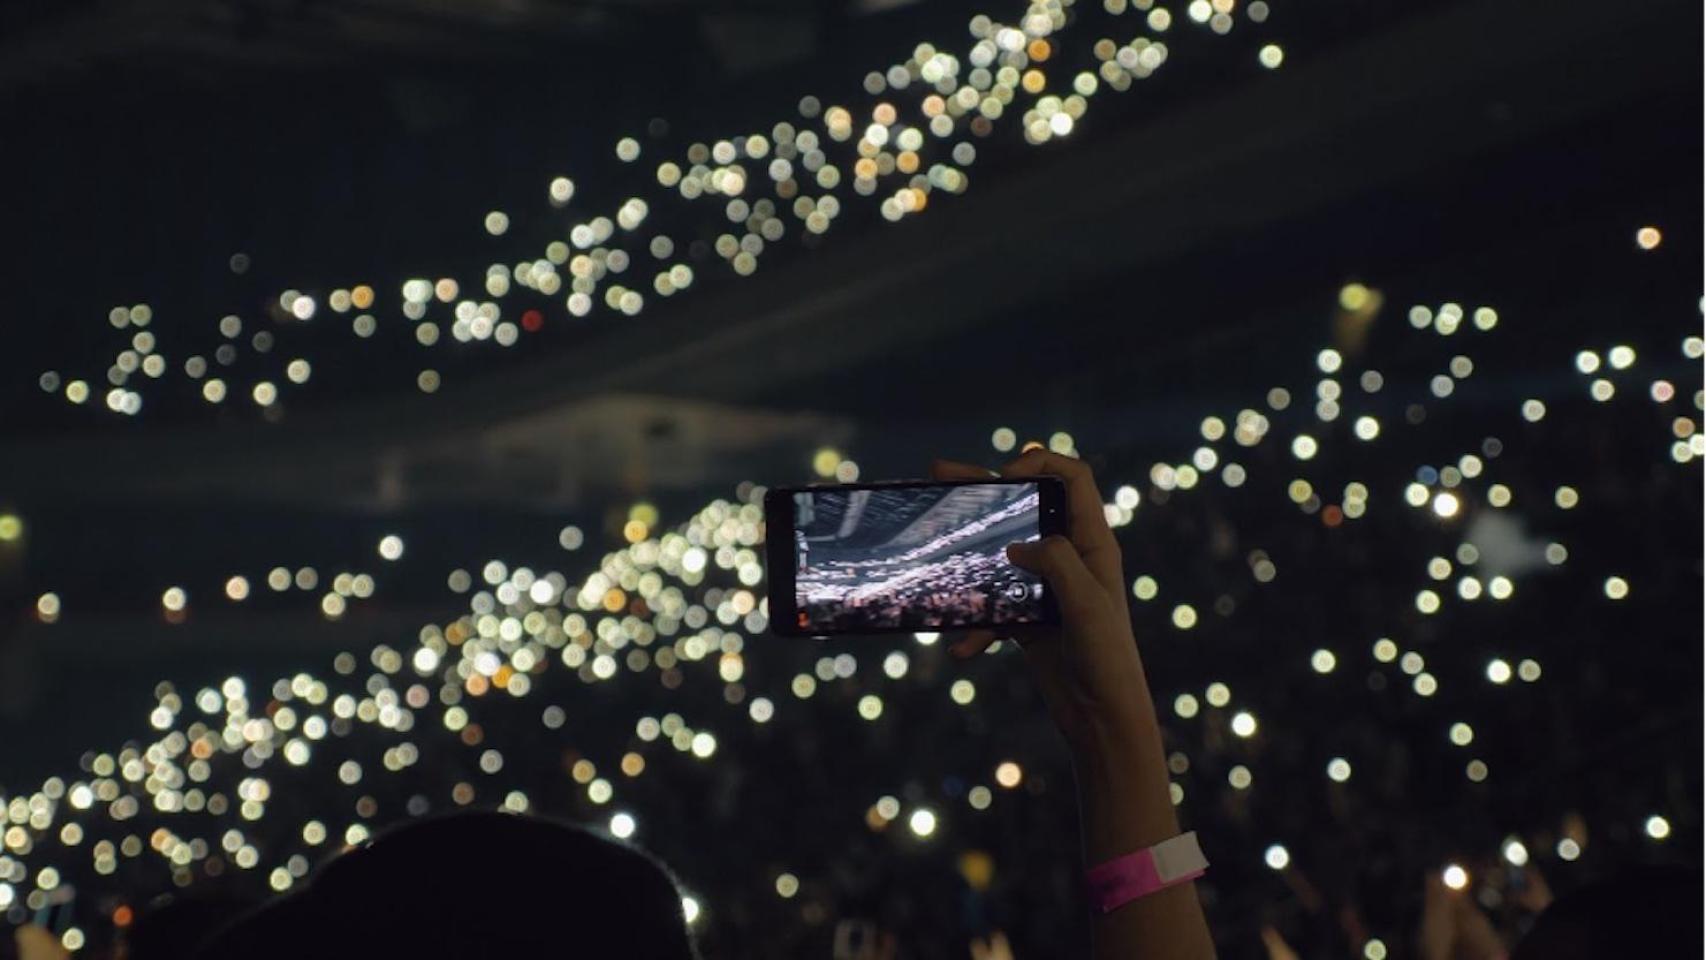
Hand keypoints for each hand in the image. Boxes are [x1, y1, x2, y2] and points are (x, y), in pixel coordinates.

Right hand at [932, 450, 1154, 754]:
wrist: (1102, 716)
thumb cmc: (1106, 657)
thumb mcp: (1086, 604)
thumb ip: (1057, 563)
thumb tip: (1017, 546)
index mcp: (1093, 543)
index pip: (1073, 479)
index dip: (1041, 463)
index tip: (1005, 476)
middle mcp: (1070, 556)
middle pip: (1026, 506)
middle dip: (984, 488)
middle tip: (939, 472)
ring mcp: (1045, 586)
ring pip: (1000, 552)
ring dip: (966, 551)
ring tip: (929, 540)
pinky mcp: (1027, 616)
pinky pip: (992, 605)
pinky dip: (975, 624)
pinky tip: (961, 649)